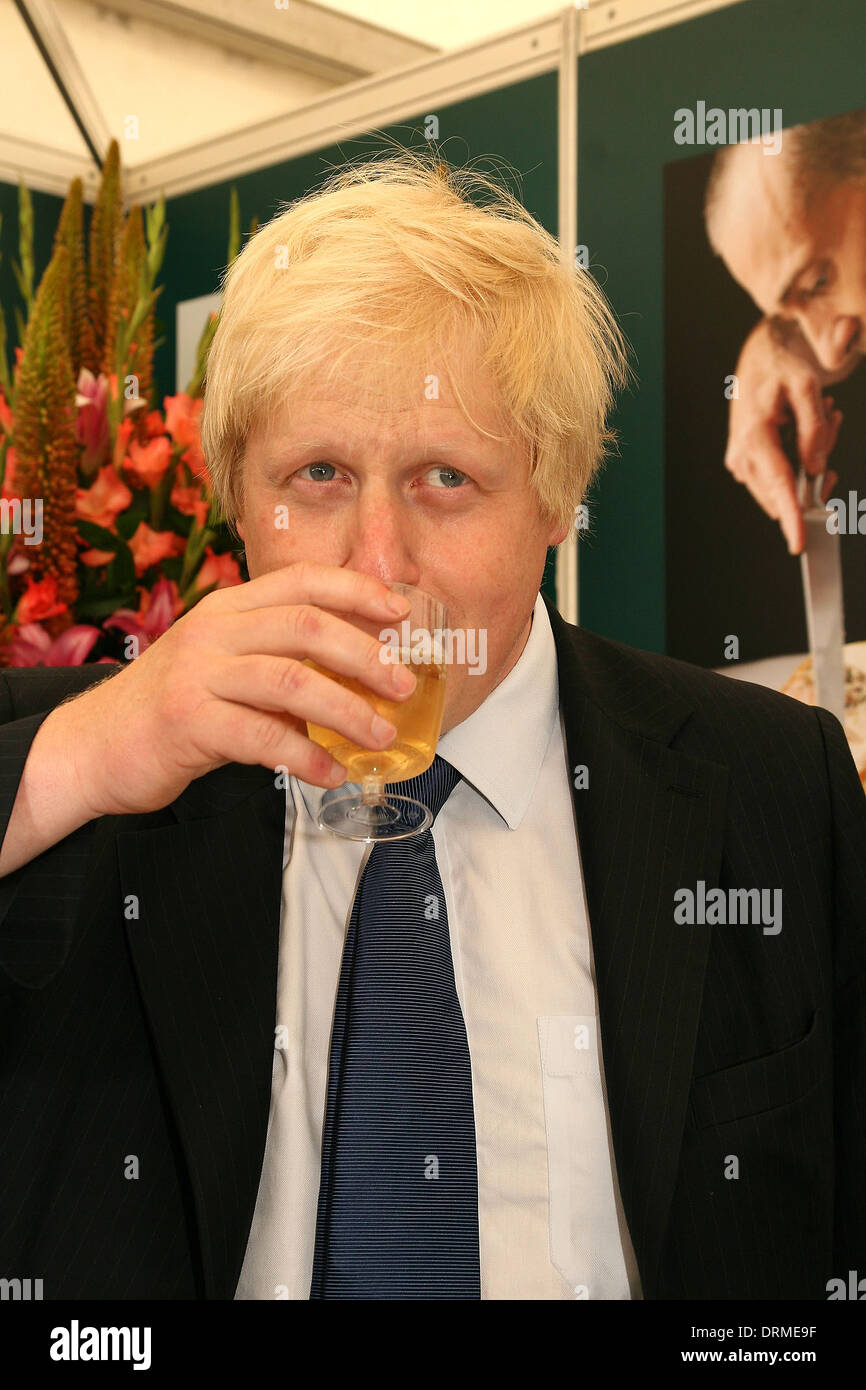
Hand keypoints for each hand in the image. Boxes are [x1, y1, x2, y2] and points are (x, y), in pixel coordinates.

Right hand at [64, 563, 417, 817]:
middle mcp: (213, 631)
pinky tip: (331, 773)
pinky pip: (263, 738)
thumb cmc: (170, 708)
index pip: (302, 581)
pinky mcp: (188, 723)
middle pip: (306, 626)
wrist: (92, 746)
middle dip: (366, 655)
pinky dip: (307, 758)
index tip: (401, 611)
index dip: (357, 590)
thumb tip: (357, 676)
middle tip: (403, 685)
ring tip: (379, 736)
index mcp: (227, 608)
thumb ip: (278, 662)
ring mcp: (198, 674)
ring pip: (292, 681)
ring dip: (347, 710)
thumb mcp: (223, 667)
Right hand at [725, 318, 845, 554]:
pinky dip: (800, 460)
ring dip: (811, 462)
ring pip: (788, 487)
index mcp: (754, 436)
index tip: (799, 543)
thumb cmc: (779, 369)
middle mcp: (743, 457)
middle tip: (830, 423)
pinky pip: (781, 478)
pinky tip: (805, 431)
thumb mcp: (806, 387)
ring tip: (820, 420)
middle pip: (788, 491)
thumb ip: (813, 429)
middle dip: (817, 468)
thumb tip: (816, 468)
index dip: (792, 518)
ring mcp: (742, 464)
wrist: (758, 360)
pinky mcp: (747, 465)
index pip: (778, 485)